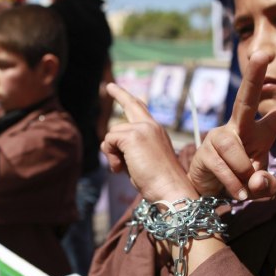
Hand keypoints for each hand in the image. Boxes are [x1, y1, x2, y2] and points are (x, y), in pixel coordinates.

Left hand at [101, 83, 197, 201]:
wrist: (169, 189)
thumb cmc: (157, 182)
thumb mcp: (141, 161)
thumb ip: (127, 149)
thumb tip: (106, 144)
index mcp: (156, 131)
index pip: (141, 110)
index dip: (128, 99)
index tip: (118, 89)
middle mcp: (151, 125)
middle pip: (130, 106)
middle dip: (119, 94)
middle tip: (108, 86)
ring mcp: (143, 128)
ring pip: (112, 134)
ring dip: (112, 153)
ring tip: (124, 168)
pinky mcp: (133, 136)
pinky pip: (109, 141)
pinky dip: (110, 156)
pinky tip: (120, 168)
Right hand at [188, 51, 275, 199]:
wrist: (207, 190)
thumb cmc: (238, 182)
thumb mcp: (259, 187)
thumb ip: (266, 186)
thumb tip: (256, 180)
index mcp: (260, 133)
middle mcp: (239, 128)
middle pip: (246, 99)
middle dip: (254, 76)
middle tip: (263, 53)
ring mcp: (219, 137)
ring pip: (235, 148)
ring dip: (243, 171)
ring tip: (243, 188)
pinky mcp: (205, 151)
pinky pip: (224, 167)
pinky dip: (233, 184)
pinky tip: (236, 193)